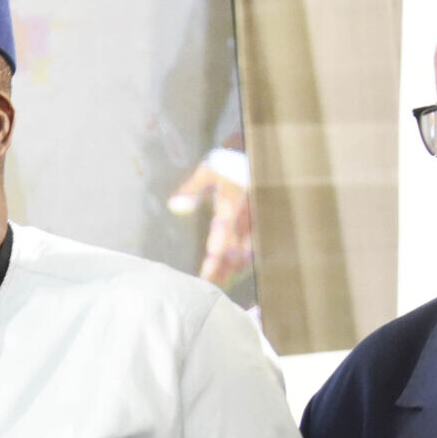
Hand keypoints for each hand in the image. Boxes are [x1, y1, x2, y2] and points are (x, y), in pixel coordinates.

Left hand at [168, 156, 254, 286]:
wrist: (258, 149)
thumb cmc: (229, 161)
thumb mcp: (208, 171)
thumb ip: (192, 190)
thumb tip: (174, 206)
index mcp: (231, 208)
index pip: (221, 244)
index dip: (214, 264)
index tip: (204, 280)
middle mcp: (246, 218)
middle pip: (235, 255)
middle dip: (223, 272)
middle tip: (210, 288)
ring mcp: (257, 220)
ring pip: (248, 252)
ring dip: (234, 268)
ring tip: (222, 282)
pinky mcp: (262, 219)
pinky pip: (256, 244)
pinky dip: (246, 258)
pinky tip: (238, 266)